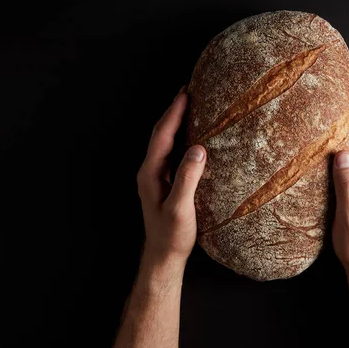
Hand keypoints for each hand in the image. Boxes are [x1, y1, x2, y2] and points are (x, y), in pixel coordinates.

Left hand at [136, 86, 206, 261]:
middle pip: (160, 134)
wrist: (164, 256)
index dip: (173, 113)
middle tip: (187, 91)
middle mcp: (150, 171)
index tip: (185, 93)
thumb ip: (188, 178)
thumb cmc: (172, 235)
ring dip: (175, 122)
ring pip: (164, 142)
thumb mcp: (181, 208)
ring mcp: (156, 177)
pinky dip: (180, 137)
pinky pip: (171, 152)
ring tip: (189, 106)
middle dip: (172, 111)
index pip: (162, 136)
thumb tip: (198, 148)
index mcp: (150, 173)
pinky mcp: (164, 183)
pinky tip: (191, 135)